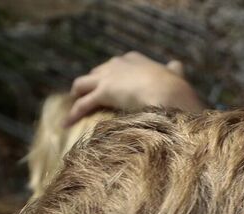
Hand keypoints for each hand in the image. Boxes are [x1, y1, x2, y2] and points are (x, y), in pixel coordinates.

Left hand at [66, 53, 202, 123]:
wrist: (169, 92)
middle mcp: (117, 64)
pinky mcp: (102, 93)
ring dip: (78, 93)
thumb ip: (174, 70)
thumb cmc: (175, 87)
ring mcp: (107, 78)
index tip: (113, 83)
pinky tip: (66, 123)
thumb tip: (177, 65)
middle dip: (93, 83)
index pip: (118, 64)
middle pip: (98, 73)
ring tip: (74, 103)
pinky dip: (74, 114)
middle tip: (90, 95)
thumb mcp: (176, 75)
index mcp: (134, 59)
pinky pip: (83, 104)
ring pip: (83, 84)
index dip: (114, 74)